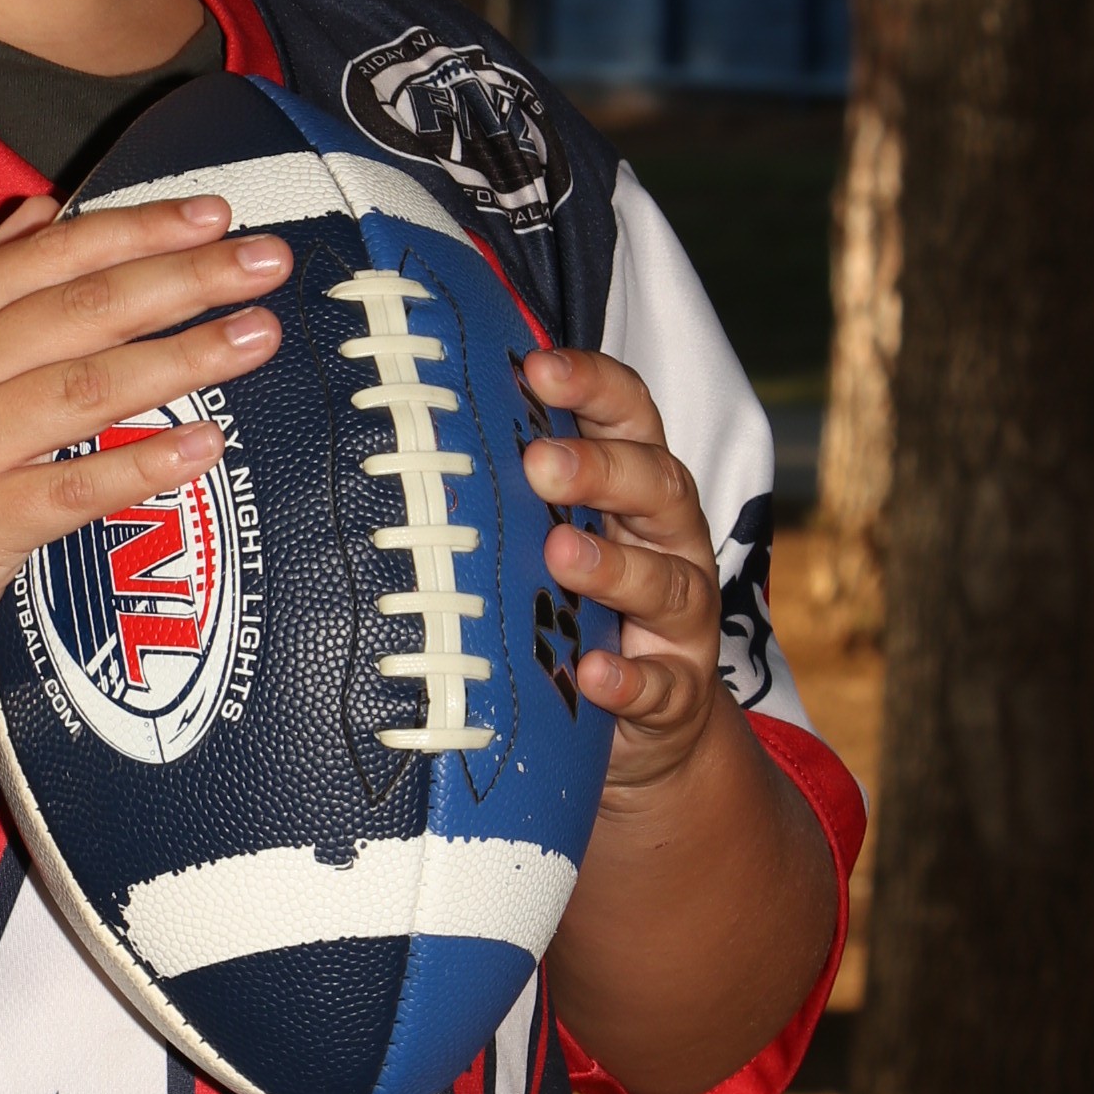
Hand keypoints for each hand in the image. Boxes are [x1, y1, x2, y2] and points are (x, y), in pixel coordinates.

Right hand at [0, 193, 290, 684]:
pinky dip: (139, 464)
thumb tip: (44, 206)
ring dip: (181, 357)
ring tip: (257, 337)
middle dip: (183, 279)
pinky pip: (73, 488)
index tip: (213, 212)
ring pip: (86, 386)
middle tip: (265, 261)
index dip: (136, 230)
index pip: (52, 258)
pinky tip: (205, 447)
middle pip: (83, 310)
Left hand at [519, 345, 723, 794]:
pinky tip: (593, 672)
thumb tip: (412, 436)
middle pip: (658, 486)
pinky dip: (629, 678)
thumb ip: (511, 493)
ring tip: (560, 554)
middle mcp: (670, 542)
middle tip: (539, 464)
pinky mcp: (677, 691)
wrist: (637, 725)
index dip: (592, 386)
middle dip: (601, 470)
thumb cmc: (574, 609)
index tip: (537, 368)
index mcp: (636, 489)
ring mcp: (681, 619)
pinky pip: (661, 684)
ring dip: (614, 566)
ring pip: (667, 581)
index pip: (630, 418)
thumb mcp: (546, 540)